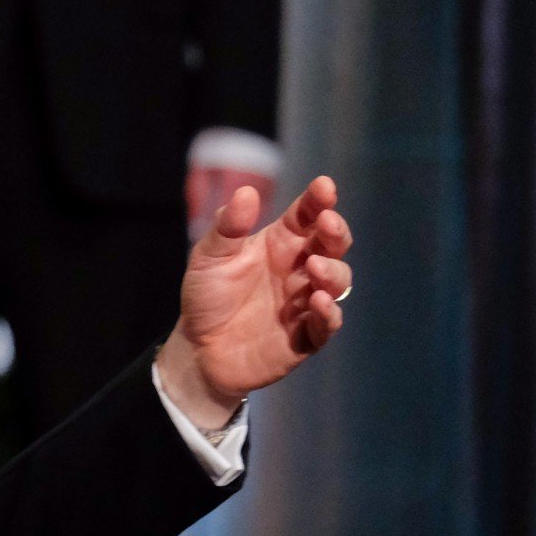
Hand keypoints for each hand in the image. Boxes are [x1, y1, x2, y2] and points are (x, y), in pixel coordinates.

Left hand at [158, 175, 352, 426]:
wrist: (198, 349)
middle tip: (327, 224)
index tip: (323, 187)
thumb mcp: (209, 257)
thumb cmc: (207, 296)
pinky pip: (327, 323)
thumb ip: (228, 227)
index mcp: (279, 244)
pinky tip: (318, 302)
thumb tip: (247, 191)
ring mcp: (306, 302)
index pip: (306, 216)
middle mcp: (298, 269)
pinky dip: (329, 313)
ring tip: (314, 267)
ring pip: (338, 282)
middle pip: (331, 245)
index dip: (318, 200)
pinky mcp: (306, 335)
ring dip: (333, 272)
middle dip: (335, 232)